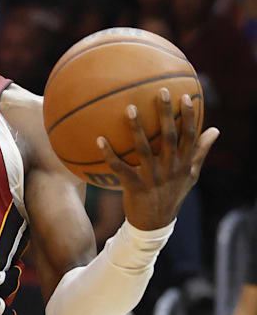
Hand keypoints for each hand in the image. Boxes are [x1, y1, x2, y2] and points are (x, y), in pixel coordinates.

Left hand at [97, 89, 218, 229]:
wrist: (155, 223)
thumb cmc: (172, 194)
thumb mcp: (191, 175)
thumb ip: (201, 152)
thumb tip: (215, 130)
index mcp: (184, 164)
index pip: (190, 136)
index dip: (189, 116)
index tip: (186, 96)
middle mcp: (170, 169)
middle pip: (169, 137)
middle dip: (166, 114)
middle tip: (161, 91)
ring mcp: (152, 178)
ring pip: (144, 149)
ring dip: (137, 128)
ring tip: (130, 108)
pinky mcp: (135, 187)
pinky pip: (120, 168)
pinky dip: (109, 154)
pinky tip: (99, 139)